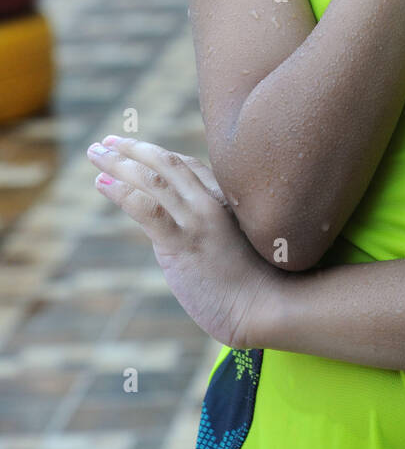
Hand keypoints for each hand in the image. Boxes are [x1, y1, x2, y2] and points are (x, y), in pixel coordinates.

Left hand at [85, 136, 283, 348]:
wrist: (265, 307)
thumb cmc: (254, 284)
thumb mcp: (235, 244)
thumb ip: (212, 229)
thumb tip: (184, 235)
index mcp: (227, 198)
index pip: (187, 165)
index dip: (157, 154)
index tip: (133, 148)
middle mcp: (213, 201)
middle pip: (167, 163)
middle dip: (133, 149)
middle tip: (106, 141)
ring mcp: (199, 220)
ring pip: (153, 180)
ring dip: (119, 163)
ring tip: (95, 153)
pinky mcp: (184, 243)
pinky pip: (147, 209)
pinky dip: (121, 193)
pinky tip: (102, 183)